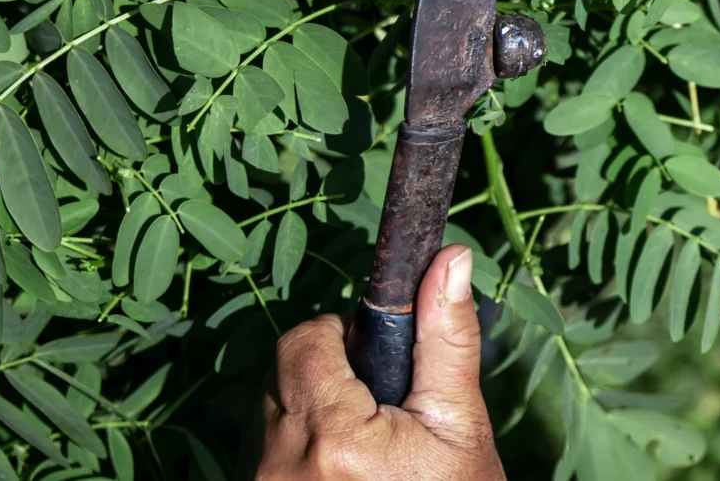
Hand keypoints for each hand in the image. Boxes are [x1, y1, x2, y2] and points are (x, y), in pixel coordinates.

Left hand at [258, 246, 502, 479]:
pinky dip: (294, 448)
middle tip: (375, 405)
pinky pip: (261, 453)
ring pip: (265, 413)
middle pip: (278, 374)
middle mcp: (280, 467)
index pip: (303, 342)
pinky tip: (338, 472)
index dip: (340, 337)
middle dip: (323, 372)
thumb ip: (444, 340)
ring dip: (305, 410)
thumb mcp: (458, 425)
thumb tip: (450, 259)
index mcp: (332, 439)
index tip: (376, 361)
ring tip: (359, 442)